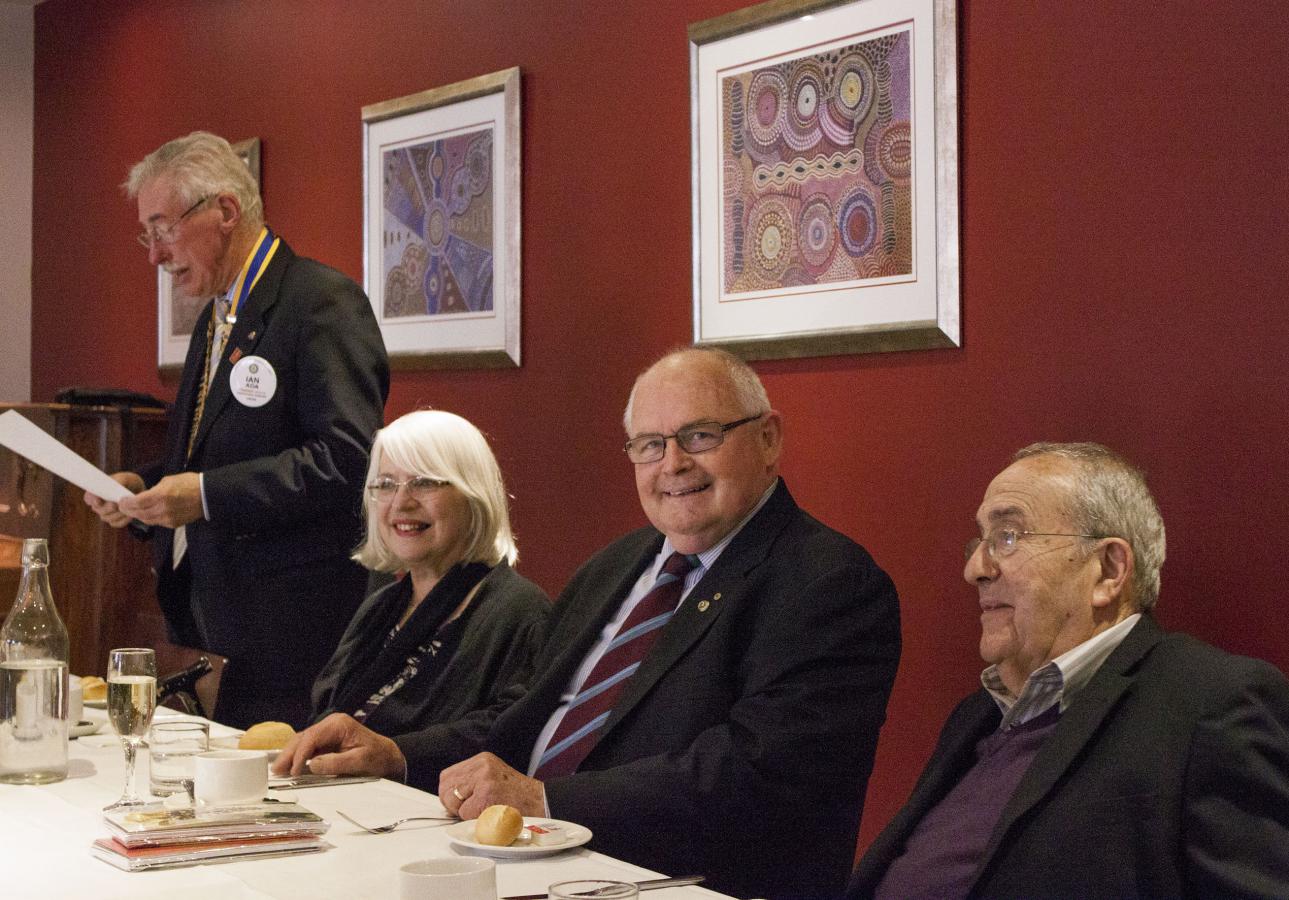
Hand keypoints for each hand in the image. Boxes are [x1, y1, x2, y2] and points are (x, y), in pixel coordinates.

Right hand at [83, 472, 145, 527]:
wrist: (137, 491)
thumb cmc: (127, 482)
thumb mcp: (124, 478)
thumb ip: (118, 481)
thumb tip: (113, 488)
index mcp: (95, 492)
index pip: (88, 498)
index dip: (91, 499)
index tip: (98, 500)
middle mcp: (97, 505)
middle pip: (98, 510)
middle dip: (106, 508)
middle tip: (115, 504)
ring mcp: (105, 514)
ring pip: (107, 518)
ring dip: (117, 514)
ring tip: (126, 509)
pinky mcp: (114, 520)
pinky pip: (116, 523)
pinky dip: (123, 520)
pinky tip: (130, 515)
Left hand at [116, 472, 202, 527]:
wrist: (208, 495)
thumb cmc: (190, 484)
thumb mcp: (168, 480)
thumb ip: (154, 490)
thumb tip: (145, 497)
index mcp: (161, 495)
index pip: (137, 502)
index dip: (126, 503)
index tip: (122, 501)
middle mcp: (163, 508)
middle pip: (139, 513)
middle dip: (129, 510)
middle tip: (124, 507)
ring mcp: (168, 518)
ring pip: (146, 520)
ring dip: (138, 515)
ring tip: (134, 510)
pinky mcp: (173, 524)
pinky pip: (157, 522)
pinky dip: (150, 518)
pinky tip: (149, 513)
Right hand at [272, 713, 405, 779]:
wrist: (388, 756)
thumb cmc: (377, 757)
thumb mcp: (360, 761)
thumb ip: (336, 763)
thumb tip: (312, 765)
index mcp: (339, 724)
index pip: (312, 737)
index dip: (300, 754)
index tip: (293, 771)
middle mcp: (331, 724)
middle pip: (304, 737)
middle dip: (289, 754)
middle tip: (276, 770)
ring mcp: (328, 732)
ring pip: (302, 741)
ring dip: (290, 755)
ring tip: (278, 770)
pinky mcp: (326, 741)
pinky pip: (308, 747)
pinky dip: (297, 756)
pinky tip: (289, 766)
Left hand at [439, 752, 544, 818]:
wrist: (540, 802)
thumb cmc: (518, 796)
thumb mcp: (494, 777)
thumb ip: (473, 781)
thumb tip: (449, 795)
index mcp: (482, 760)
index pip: (447, 776)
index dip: (449, 793)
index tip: (458, 803)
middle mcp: (481, 765)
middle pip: (445, 787)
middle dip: (452, 804)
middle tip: (468, 810)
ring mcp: (484, 779)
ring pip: (452, 800)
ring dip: (462, 812)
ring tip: (481, 812)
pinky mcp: (486, 794)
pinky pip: (465, 813)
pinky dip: (473, 820)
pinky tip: (489, 816)